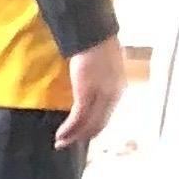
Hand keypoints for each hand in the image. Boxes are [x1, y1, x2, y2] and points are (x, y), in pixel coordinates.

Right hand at [56, 35, 129, 150]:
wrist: (93, 34)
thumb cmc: (97, 45)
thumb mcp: (104, 67)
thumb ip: (101, 81)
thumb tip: (90, 90)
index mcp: (118, 89)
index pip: (106, 117)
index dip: (92, 129)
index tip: (79, 136)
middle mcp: (113, 96)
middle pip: (98, 124)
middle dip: (82, 137)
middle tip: (66, 144)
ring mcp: (100, 96)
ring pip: (87, 124)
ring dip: (73, 136)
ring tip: (60, 143)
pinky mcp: (86, 94)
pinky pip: (77, 118)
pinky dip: (68, 129)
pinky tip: (60, 135)